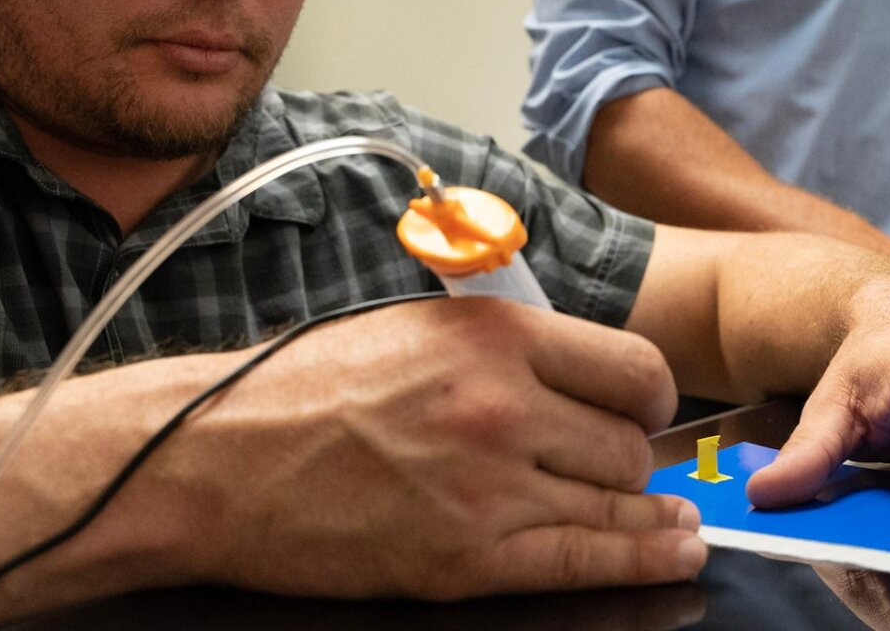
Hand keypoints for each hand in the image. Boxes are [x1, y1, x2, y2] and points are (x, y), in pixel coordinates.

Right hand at [166, 297, 707, 598]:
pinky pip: (582, 562)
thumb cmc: (308, 386)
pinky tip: (672, 551)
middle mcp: (504, 408)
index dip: (653, 397)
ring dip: (645, 513)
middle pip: (629, 444)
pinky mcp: (463, 561)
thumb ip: (508, 345)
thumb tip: (584, 374)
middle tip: (621, 467)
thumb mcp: (421, 327)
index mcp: (497, 336)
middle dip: (633, 459)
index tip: (649, 410)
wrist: (217, 459)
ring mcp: (487, 488)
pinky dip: (639, 560)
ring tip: (671, 521)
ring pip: (617, 503)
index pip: (635, 368)